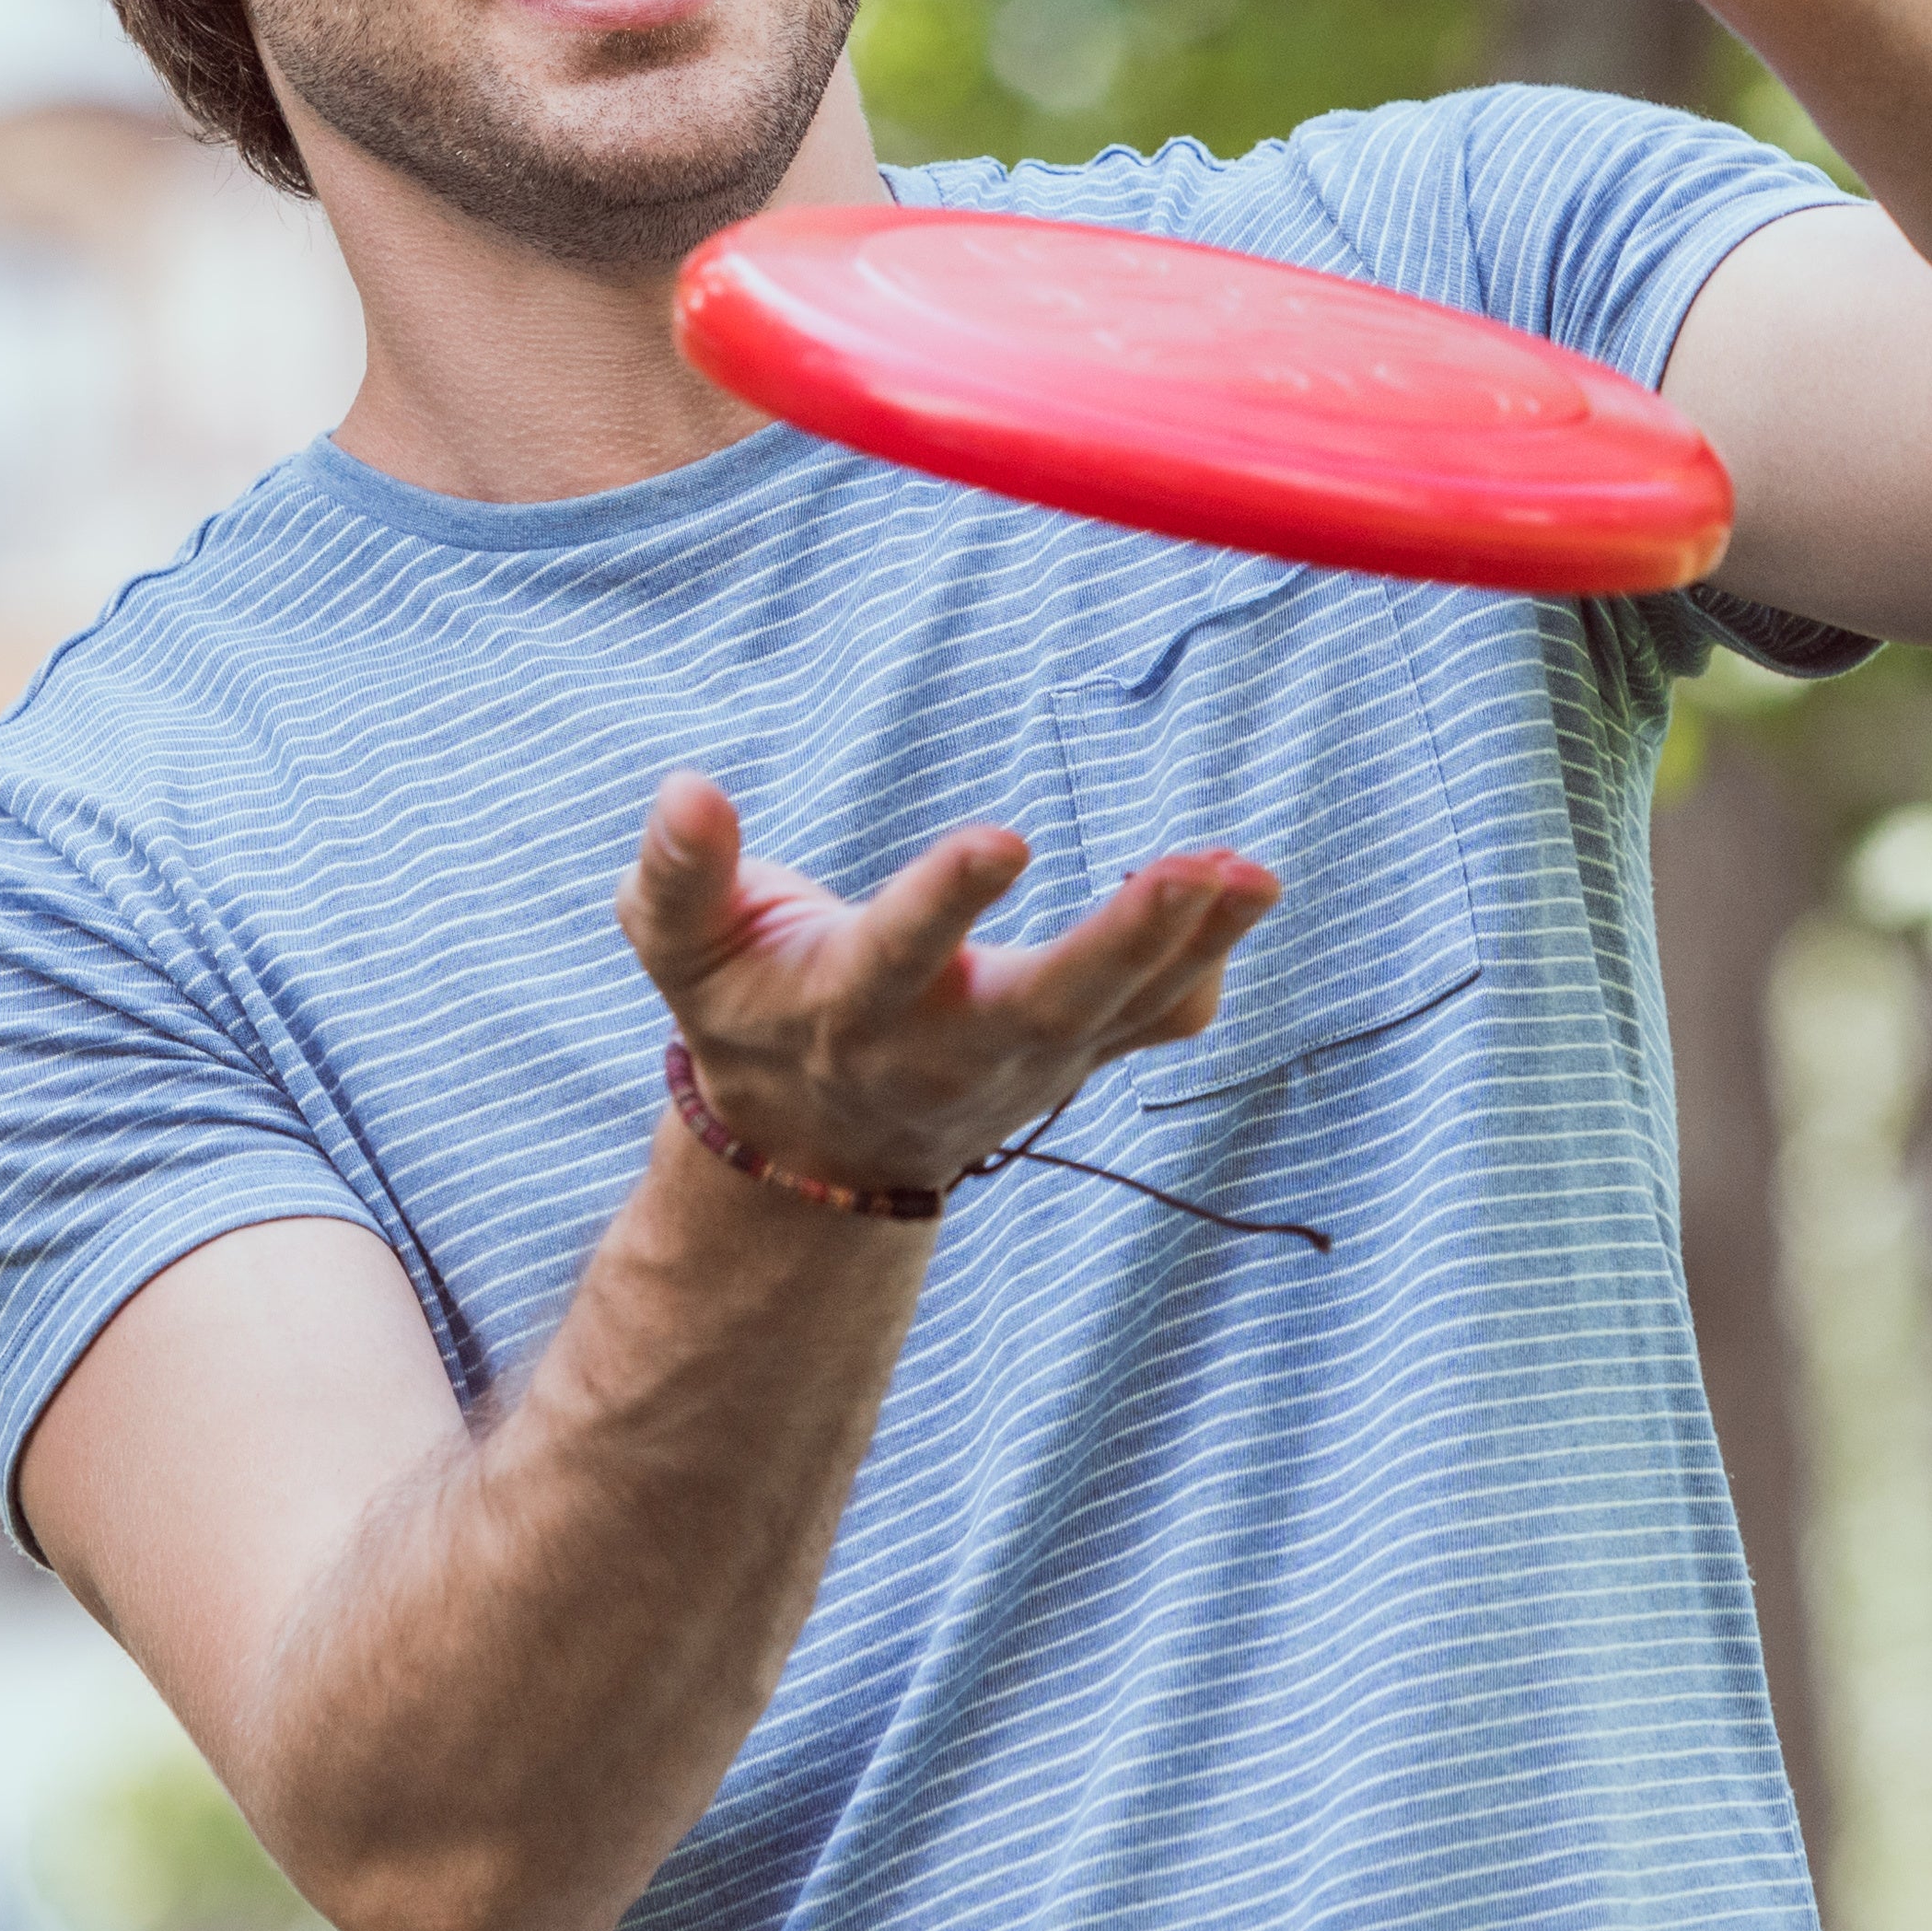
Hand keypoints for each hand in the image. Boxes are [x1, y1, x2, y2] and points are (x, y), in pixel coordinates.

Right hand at [614, 773, 1277, 1188]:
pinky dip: (1204, 971)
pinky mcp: (1077, 1056)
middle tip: (1196, 871)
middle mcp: (946, 1047)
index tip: (1004, 838)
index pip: (900, 954)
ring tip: (1254, 874)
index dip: (946, 902)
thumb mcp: (682, 949)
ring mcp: (1025, 1062)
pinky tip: (1243, 901)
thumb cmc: (747, 1004)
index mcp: (850, 1007)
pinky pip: (1156, 1023)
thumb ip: (677, 874)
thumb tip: (687, 790)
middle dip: (1123, 942)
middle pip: (1048, 1004)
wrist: (814, 1140)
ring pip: (1122, 1012)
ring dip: (1192, 943)